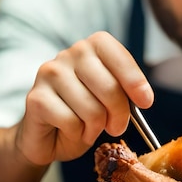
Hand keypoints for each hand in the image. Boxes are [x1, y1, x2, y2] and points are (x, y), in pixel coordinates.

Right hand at [15, 31, 152, 165]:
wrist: (49, 136)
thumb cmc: (84, 114)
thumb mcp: (112, 99)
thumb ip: (125, 92)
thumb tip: (144, 97)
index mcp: (92, 46)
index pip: (119, 57)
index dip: (135, 81)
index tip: (146, 102)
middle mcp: (70, 53)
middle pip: (109, 87)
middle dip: (119, 114)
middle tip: (117, 126)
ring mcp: (50, 73)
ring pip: (91, 109)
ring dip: (96, 128)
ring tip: (89, 128)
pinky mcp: (36, 97)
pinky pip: (70, 122)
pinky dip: (77, 133)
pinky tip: (70, 130)